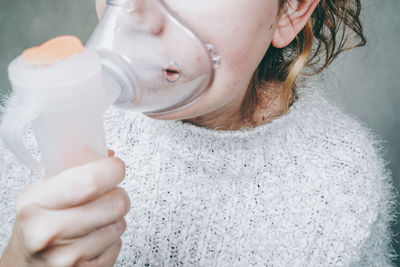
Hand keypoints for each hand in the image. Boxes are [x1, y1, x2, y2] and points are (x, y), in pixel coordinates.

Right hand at [0, 150, 129, 266]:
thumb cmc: (38, 226)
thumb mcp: (44, 193)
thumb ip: (76, 171)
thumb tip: (108, 157)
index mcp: (36, 203)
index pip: (91, 181)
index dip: (113, 170)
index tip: (115, 167)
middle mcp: (49, 231)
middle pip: (116, 203)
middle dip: (118, 195)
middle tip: (107, 195)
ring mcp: (67, 257)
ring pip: (120, 224)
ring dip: (114, 218)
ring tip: (94, 220)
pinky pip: (118, 245)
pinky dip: (111, 239)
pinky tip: (92, 239)